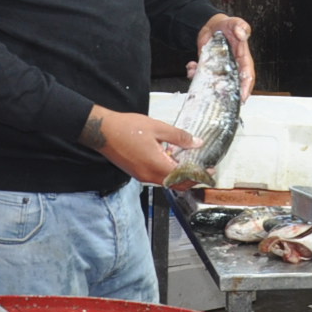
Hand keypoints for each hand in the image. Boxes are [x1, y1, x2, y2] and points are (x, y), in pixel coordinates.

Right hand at [80, 108, 196, 184]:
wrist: (102, 131)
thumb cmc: (127, 128)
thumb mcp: (158, 128)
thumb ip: (179, 137)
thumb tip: (197, 144)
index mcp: (157, 165)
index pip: (184, 178)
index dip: (198, 176)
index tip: (209, 170)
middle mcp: (149, 176)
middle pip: (176, 184)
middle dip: (191, 179)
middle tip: (201, 169)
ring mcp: (142, 176)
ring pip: (166, 181)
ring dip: (178, 175)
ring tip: (188, 162)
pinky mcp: (136, 173)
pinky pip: (156, 177)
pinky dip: (167, 172)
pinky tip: (170, 158)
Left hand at [198, 13, 255, 98]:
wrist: (214, 26)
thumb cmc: (229, 25)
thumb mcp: (236, 23)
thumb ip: (241, 27)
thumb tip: (241, 34)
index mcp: (243, 60)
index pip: (248, 76)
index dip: (246, 88)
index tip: (242, 97)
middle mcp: (232, 68)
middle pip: (231, 85)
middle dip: (222, 91)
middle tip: (213, 91)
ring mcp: (220, 70)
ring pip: (213, 82)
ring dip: (203, 82)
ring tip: (194, 72)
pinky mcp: (208, 68)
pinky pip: (201, 75)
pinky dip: (194, 73)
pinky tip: (191, 66)